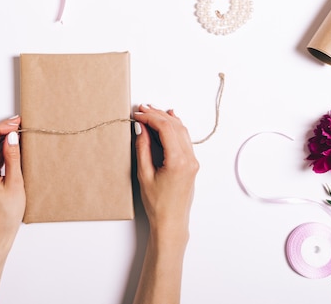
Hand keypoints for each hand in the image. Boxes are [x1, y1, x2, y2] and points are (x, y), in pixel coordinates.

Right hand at [133, 105, 198, 239]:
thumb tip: (141, 128)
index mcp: (178, 161)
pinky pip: (184, 139)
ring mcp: (193, 160)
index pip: (165, 128)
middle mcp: (189, 158)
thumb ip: (143, 148)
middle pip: (175, 126)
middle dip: (157, 114)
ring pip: (181, 130)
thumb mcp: (144, 174)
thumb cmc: (157, 203)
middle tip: (142, 109)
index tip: (137, 114)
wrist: (171, 221)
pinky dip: (175, 127)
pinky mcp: (192, 163)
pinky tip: (169, 119)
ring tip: (151, 111)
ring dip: (166, 119)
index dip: (150, 117)